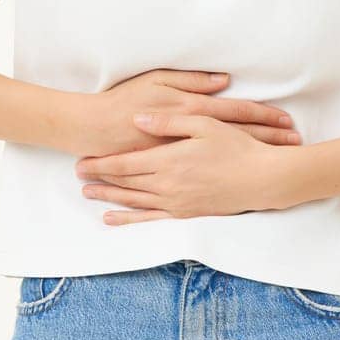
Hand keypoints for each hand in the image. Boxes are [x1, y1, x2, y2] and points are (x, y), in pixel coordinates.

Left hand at [74, 111, 295, 224]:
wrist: (262, 179)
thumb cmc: (236, 147)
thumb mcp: (203, 123)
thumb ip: (168, 123)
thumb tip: (137, 120)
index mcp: (169, 160)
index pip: (125, 164)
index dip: (102, 163)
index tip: (82, 161)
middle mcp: (168, 184)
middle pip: (125, 183)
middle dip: (99, 179)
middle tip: (78, 175)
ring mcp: (175, 202)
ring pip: (133, 201)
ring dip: (108, 198)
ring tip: (87, 194)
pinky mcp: (185, 213)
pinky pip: (149, 218)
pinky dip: (128, 219)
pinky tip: (112, 219)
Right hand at [79, 68, 298, 157]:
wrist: (94, 127)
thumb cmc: (126, 100)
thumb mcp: (159, 80)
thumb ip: (192, 81)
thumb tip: (222, 81)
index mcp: (191, 112)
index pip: (237, 113)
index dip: (264, 117)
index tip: (288, 122)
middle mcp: (193, 139)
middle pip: (240, 139)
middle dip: (269, 140)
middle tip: (296, 142)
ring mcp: (183, 162)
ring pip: (229, 161)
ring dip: (255, 161)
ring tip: (282, 164)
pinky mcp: (170, 178)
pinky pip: (214, 174)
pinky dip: (231, 178)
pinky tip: (244, 186)